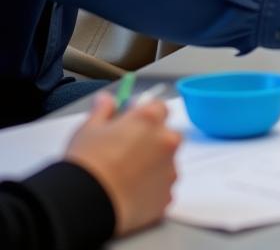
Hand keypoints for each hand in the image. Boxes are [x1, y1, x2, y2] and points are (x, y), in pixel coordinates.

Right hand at [64, 92, 179, 236]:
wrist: (84, 205)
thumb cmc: (86, 166)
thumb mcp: (88, 130)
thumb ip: (103, 110)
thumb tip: (106, 100)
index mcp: (149, 119)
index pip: (159, 107)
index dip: (144, 114)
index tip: (132, 123)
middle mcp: (166, 140)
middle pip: (167, 135)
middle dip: (152, 141)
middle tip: (127, 153)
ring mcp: (169, 169)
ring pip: (166, 163)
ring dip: (153, 166)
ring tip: (126, 177)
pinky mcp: (166, 195)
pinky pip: (163, 188)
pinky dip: (152, 189)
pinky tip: (130, 193)